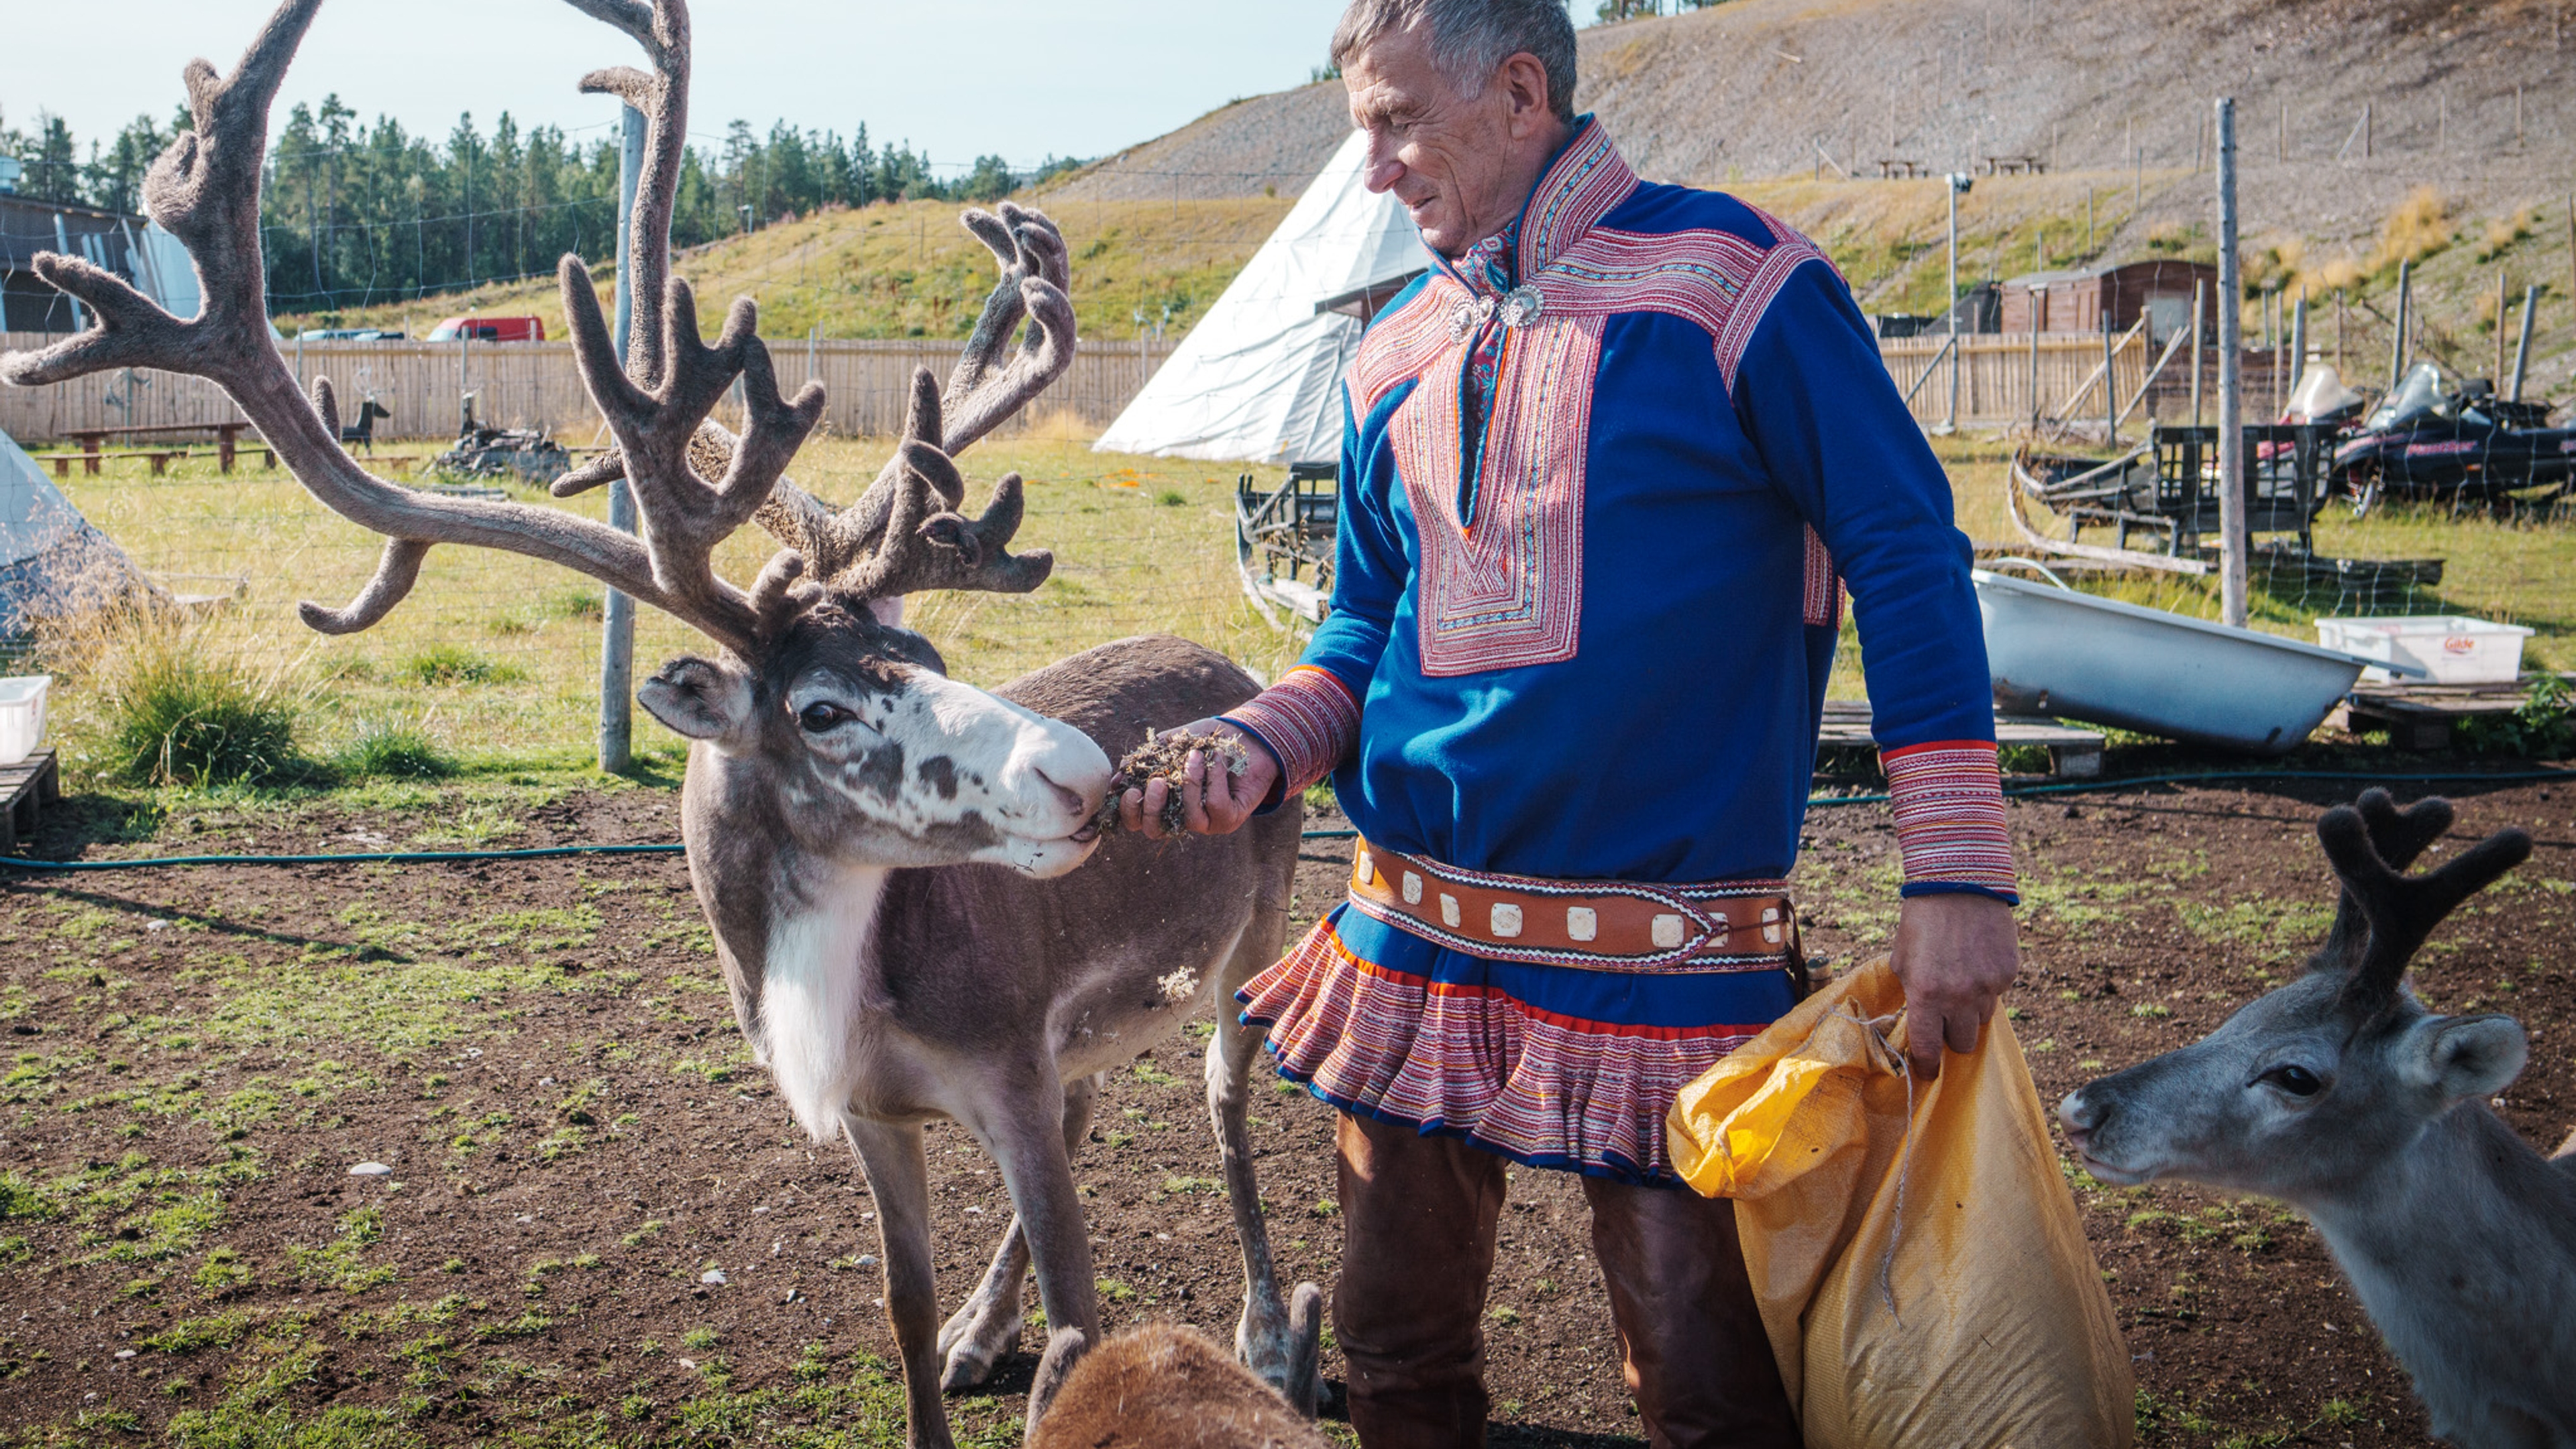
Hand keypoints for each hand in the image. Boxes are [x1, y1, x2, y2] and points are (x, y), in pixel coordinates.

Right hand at [1117, 720, 1277, 839]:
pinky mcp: (1230, 819)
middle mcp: (1182, 817)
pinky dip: (1214, 779)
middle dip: (1152, 808)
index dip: (1128, 810)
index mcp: (1164, 803)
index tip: (1130, 788)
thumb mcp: (1172, 745)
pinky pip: (1216, 804)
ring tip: (1194, 757)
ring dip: (1190, 785)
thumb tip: (1118, 778)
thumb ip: (1146, 760)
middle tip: (1157, 782)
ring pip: (1190, 818)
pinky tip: (1217, 758)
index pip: (1138, 820)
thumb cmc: (1207, 742)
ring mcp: (1207, 822)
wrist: (1248, 736)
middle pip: (1155, 831)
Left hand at [1889, 891, 2019, 1079]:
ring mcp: (1989, 986)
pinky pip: (1998, 994)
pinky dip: (1987, 987)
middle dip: (1952, 1036)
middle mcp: (1961, 996)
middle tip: (1945, 1020)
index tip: (1927, 1072)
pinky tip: (1976, 962)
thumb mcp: (1902, 960)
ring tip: (1960, 982)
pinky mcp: (2009, 973)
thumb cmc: (1921, 921)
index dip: (1927, 1066)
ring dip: (1970, 1011)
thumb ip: (1911, 993)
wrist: (1958, 883)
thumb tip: (1916, 1021)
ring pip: (1983, 1020)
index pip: (1928, 1049)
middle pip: (1962, 1044)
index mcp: (1927, 995)